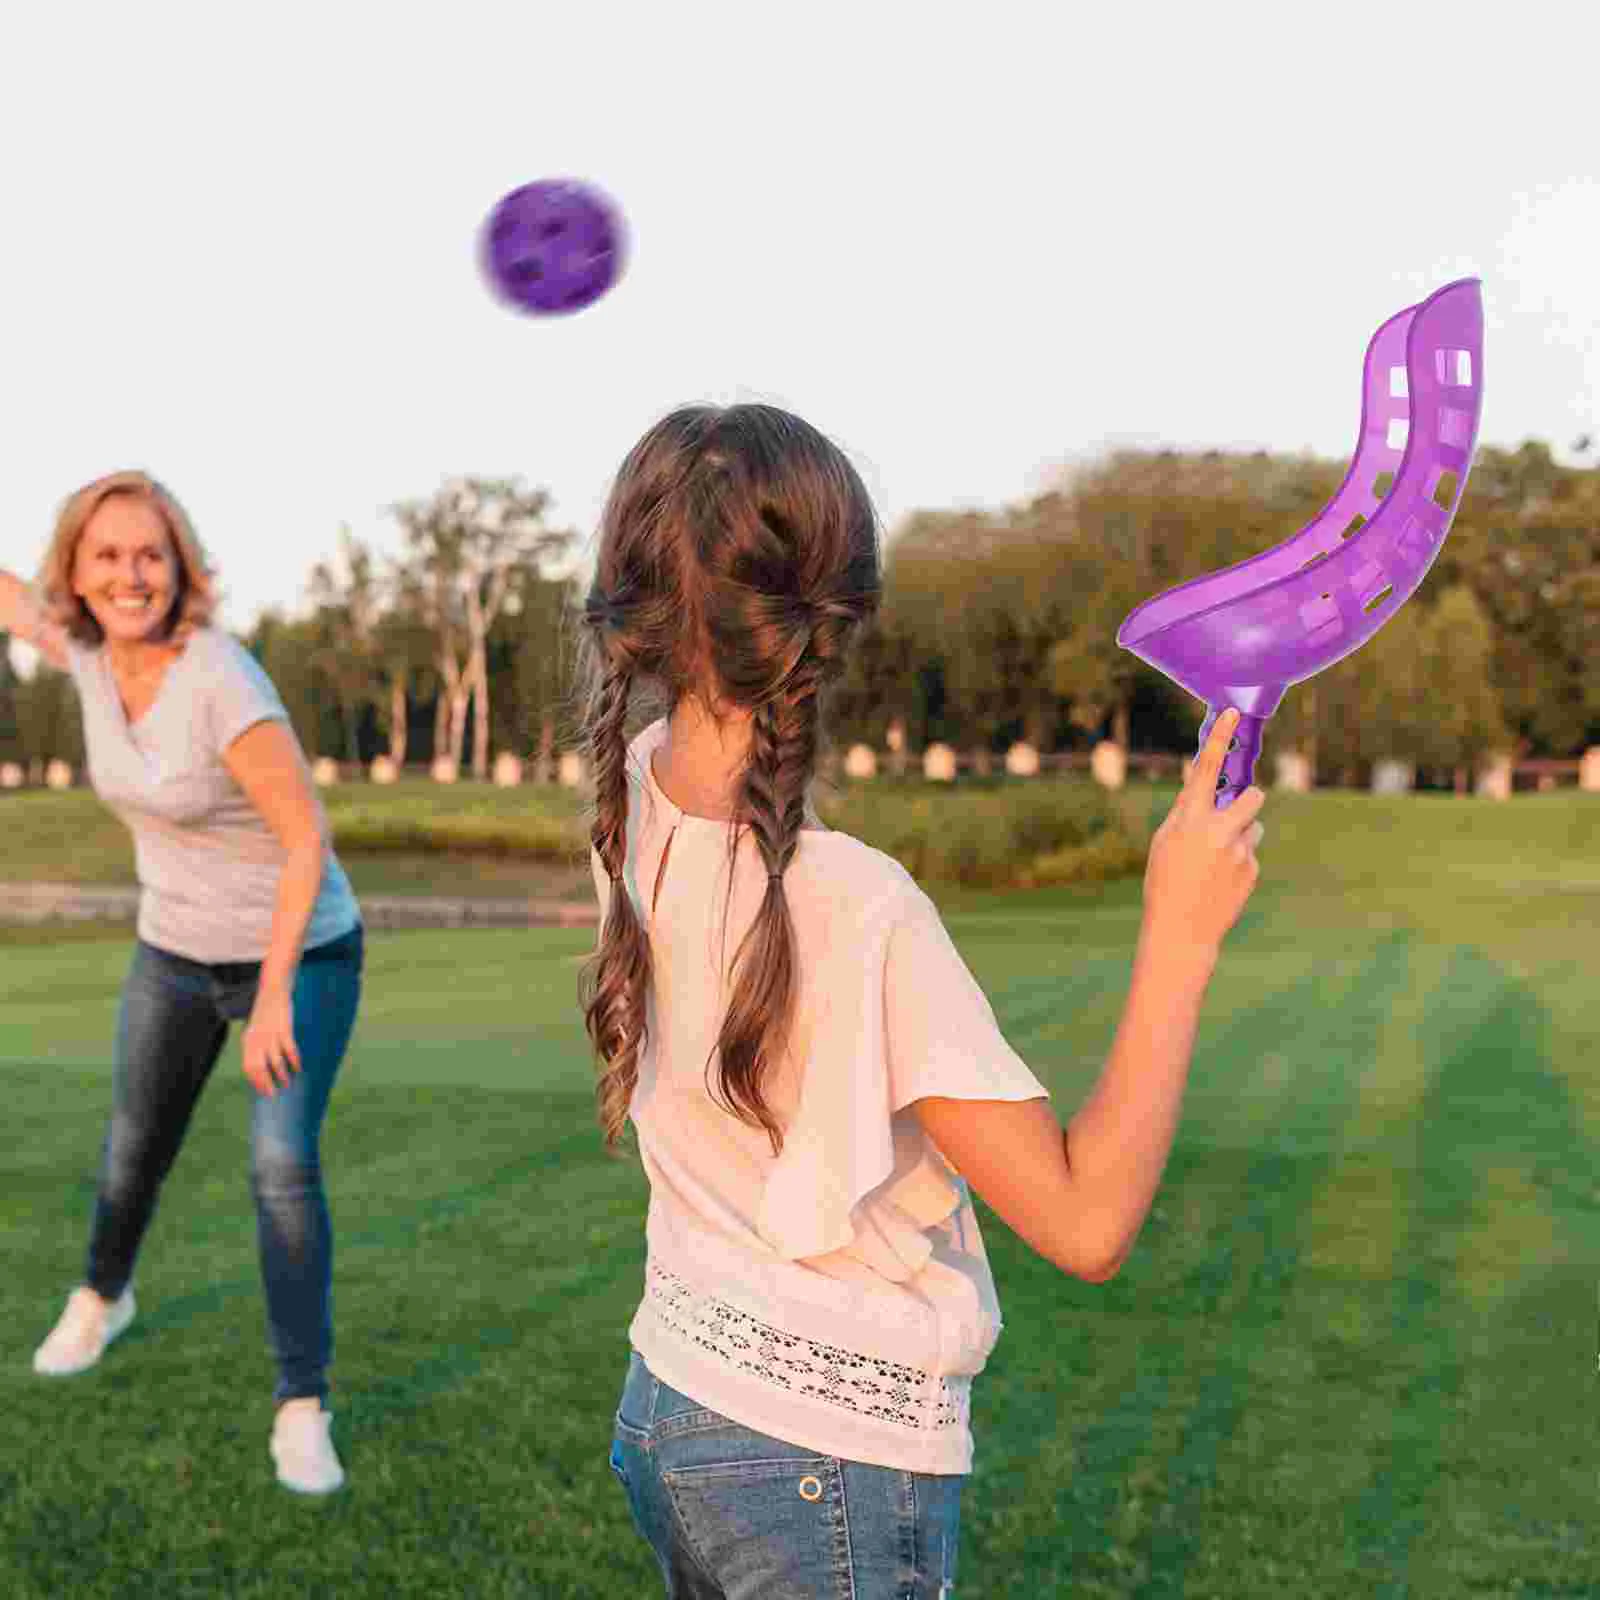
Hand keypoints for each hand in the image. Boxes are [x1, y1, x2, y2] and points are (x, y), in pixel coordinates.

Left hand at [242, 985, 300, 1097]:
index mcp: (247, 1041)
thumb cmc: (264, 1013)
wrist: (272, 991)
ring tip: (286, 1083)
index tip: (263, 1092)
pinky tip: (298, 1067)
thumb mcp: (254, 1029)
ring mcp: (270, 1035)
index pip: (249, 1067)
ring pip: (275, 1061)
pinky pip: (290, 1050)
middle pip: (260, 1068)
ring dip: (281, 1075)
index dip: (255, 1081)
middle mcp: (257, 1040)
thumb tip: (259, 1068)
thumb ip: (254, 1046)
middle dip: (266, 1083)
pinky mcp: (284, 1029)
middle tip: (273, 1094)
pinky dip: (294, 1060)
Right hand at [1140, 709, 1265, 957]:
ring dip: (1240, 834)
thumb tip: (1195, 777)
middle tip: (1232, 815)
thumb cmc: (1164, 880)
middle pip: (1252, 796)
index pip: (1204, 770)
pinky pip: (1250, 852)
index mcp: (1189, 821)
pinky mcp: (1252, 870)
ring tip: (1217, 859)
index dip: (1219, 739)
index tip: (1233, 714)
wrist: (1181, 930)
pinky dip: (1238, 861)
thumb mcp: (1165, 840)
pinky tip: (1220, 880)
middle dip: (1246, 801)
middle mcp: (1218, 832)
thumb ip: (1184, 808)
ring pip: (1253, 826)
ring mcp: (1239, 852)